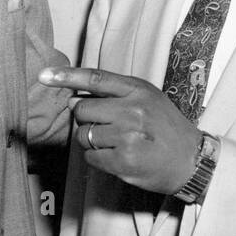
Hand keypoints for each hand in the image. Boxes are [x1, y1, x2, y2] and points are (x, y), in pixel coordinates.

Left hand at [39, 66, 199, 193]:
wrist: (192, 160)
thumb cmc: (166, 128)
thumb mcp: (148, 99)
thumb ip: (114, 95)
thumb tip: (73, 100)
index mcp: (137, 90)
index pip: (95, 78)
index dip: (66, 76)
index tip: (44, 76)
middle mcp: (132, 110)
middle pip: (81, 111)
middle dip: (87, 121)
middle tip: (109, 128)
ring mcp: (127, 136)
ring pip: (84, 136)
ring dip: (93, 142)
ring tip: (118, 143)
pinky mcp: (123, 160)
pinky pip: (90, 157)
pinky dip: (98, 159)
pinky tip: (118, 158)